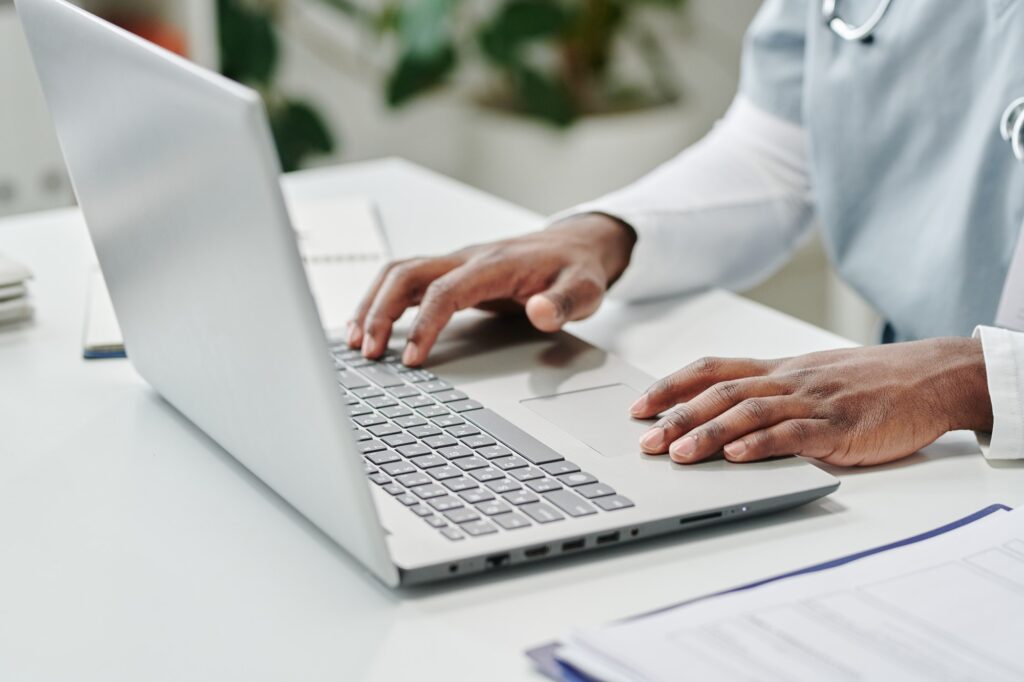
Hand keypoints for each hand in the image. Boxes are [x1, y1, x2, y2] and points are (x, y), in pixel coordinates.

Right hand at [347, 213, 635, 365]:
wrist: (575, 245)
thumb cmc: (577, 270)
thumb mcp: (585, 290)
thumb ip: (564, 302)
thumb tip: (541, 311)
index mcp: (495, 265)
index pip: (447, 291)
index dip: (425, 324)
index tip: (411, 358)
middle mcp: (467, 259)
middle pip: (407, 274)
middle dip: (380, 312)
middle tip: (366, 352)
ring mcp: (455, 263)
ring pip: (398, 273)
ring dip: (372, 305)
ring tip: (356, 343)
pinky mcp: (450, 273)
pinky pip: (405, 281)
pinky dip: (381, 301)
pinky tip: (369, 328)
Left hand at [629, 338, 992, 466]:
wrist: (932, 376)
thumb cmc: (870, 381)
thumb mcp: (812, 380)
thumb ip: (773, 397)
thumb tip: (724, 425)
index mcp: (778, 370)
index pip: (712, 370)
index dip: (671, 386)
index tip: (639, 407)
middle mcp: (788, 380)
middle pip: (721, 392)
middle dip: (676, 417)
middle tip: (644, 441)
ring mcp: (814, 401)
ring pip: (750, 411)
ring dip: (709, 433)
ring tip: (678, 455)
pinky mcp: (841, 426)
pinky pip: (795, 433)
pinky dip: (762, 445)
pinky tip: (737, 458)